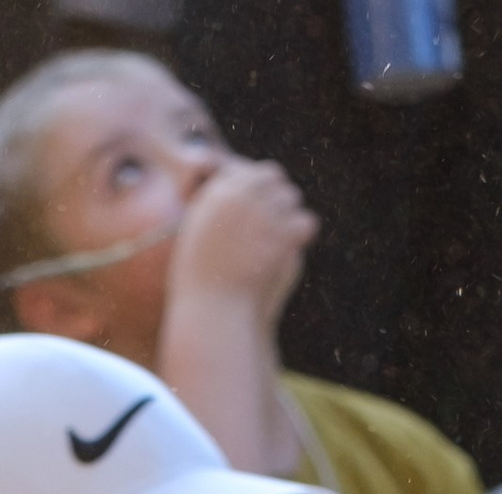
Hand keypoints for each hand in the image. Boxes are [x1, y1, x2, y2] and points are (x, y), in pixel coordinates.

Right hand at [169, 157, 315, 329]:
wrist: (214, 313)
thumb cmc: (201, 287)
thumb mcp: (197, 242)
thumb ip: (215, 215)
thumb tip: (230, 197)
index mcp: (216, 193)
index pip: (249, 172)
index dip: (261, 185)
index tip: (265, 200)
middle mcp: (240, 196)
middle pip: (273, 177)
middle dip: (278, 195)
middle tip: (282, 217)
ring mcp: (263, 213)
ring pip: (291, 197)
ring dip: (290, 215)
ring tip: (285, 237)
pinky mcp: (282, 234)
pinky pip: (305, 221)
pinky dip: (303, 232)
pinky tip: (298, 244)